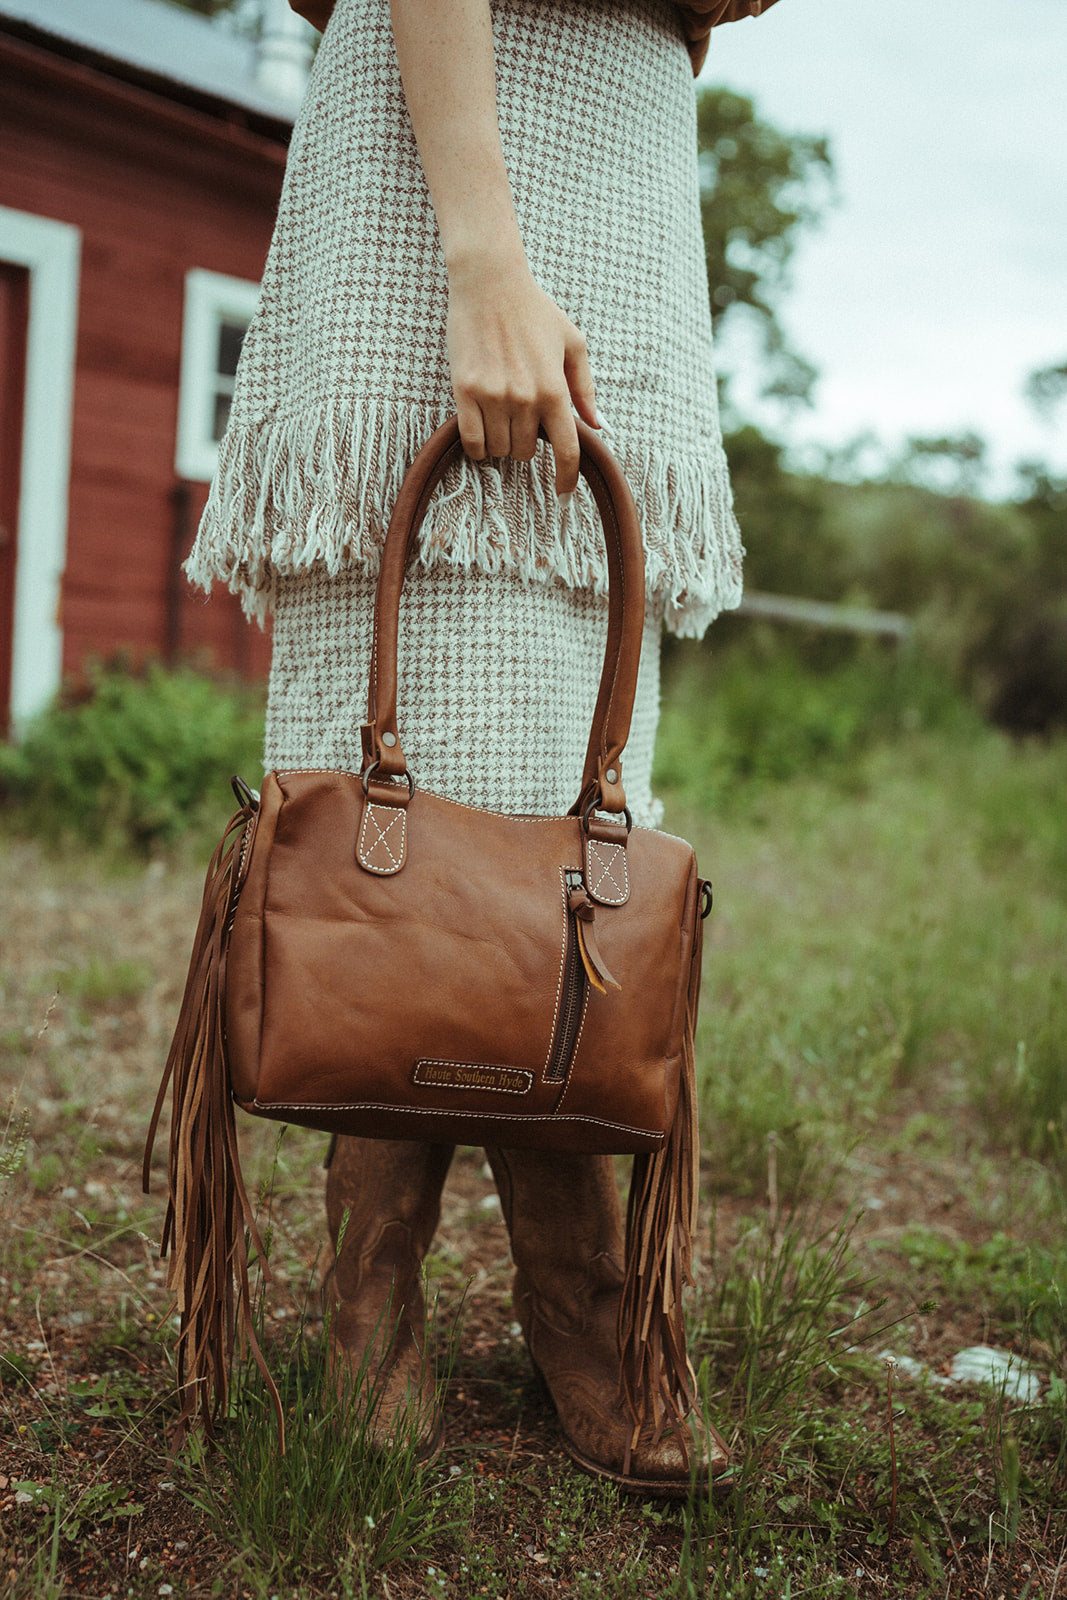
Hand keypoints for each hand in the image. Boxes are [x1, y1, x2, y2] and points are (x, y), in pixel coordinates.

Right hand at [446, 248, 599, 498]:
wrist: (490, 284)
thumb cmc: (535, 311)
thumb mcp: (573, 344)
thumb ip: (585, 389)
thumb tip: (598, 426)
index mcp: (554, 389)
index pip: (566, 450)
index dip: (566, 479)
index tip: (562, 493)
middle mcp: (525, 397)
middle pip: (526, 453)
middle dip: (527, 446)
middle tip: (522, 422)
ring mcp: (493, 396)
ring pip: (499, 450)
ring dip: (502, 443)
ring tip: (501, 418)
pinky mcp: (465, 391)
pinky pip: (472, 441)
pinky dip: (479, 447)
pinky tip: (483, 435)